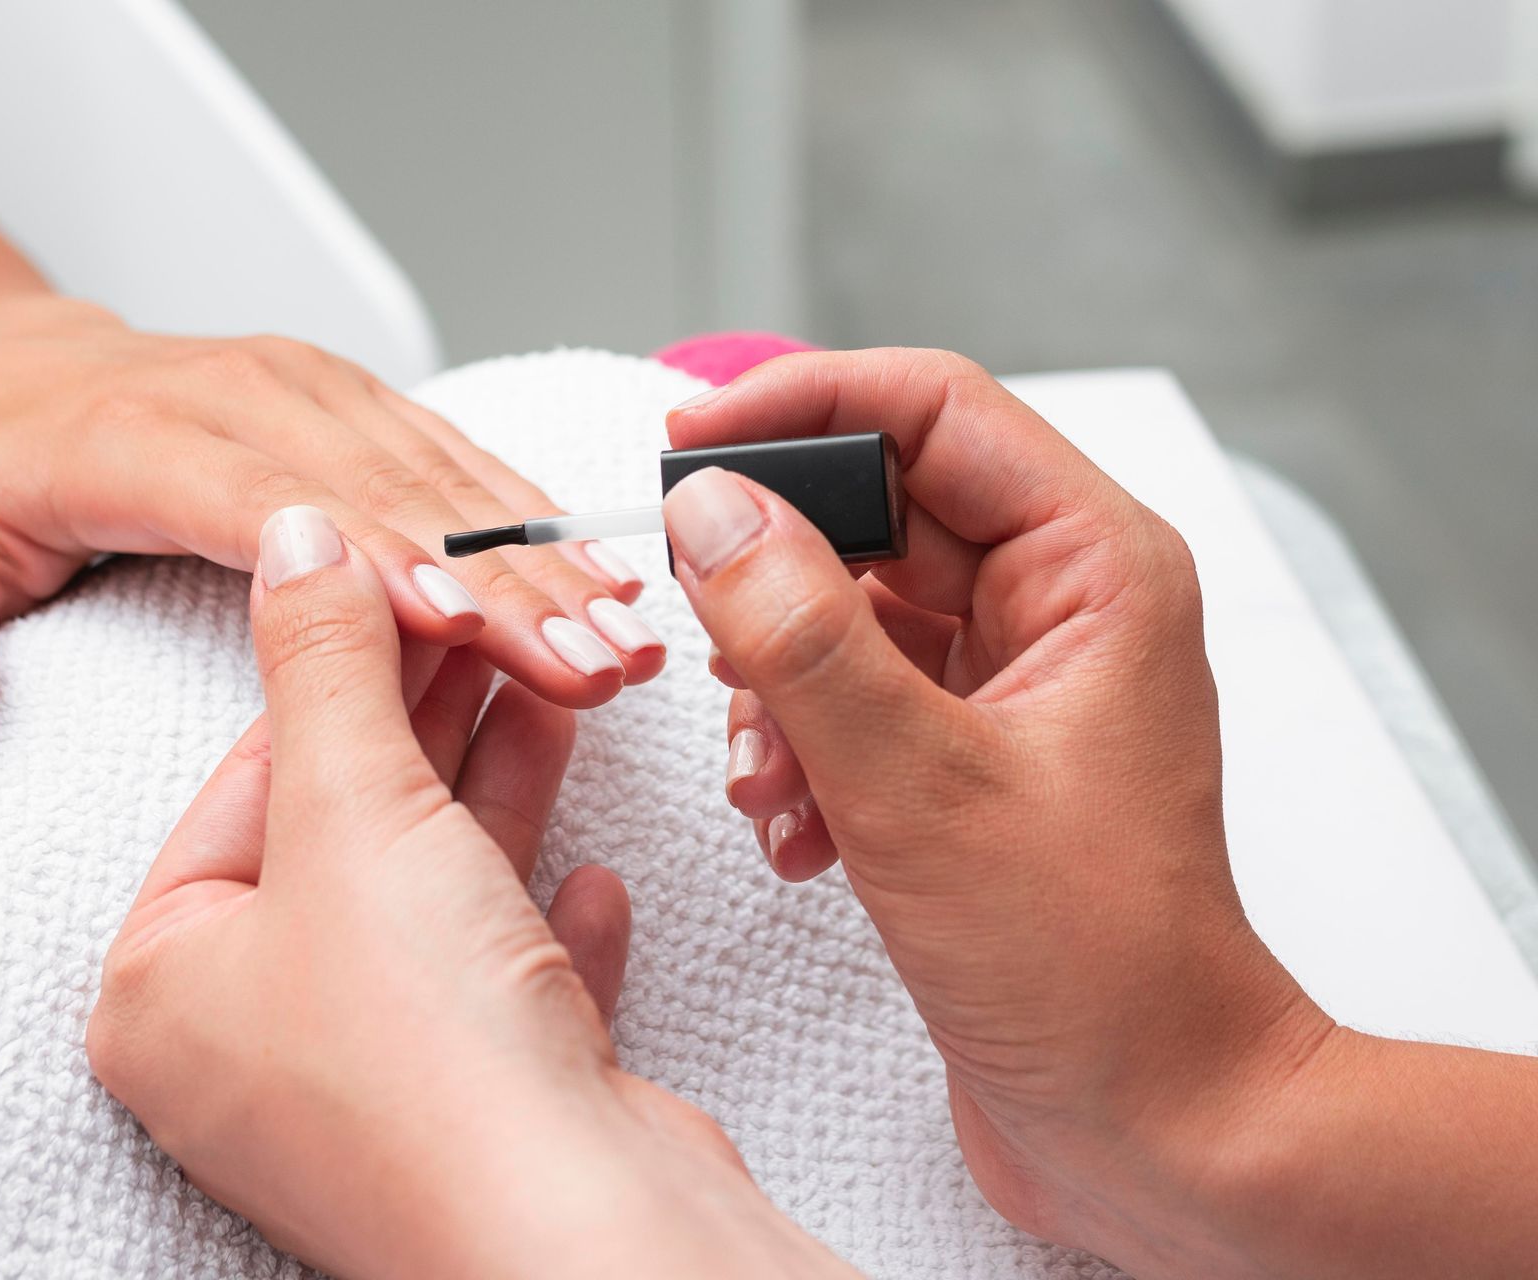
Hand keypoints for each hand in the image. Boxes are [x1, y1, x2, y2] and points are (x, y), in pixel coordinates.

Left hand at [0, 296, 661, 728]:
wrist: (11, 364)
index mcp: (147, 439)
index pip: (275, 506)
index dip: (373, 562)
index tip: (460, 624)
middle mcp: (251, 399)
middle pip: (396, 496)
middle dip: (506, 587)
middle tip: (595, 664)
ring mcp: (317, 391)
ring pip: (454, 477)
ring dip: (550, 564)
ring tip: (630, 644)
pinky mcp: (363, 401)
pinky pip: (466, 460)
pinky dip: (541, 525)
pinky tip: (608, 580)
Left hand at [87, 504, 851, 1279]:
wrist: (576, 1239)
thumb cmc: (423, 1045)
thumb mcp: (354, 808)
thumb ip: (322, 659)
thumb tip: (295, 532)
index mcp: (164, 988)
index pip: (245, 782)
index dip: (336, 667)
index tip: (408, 581)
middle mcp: (252, 1049)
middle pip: (345, 835)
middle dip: (432, 720)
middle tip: (499, 619)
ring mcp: (370, 1089)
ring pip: (436, 901)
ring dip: (501, 796)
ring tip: (564, 689)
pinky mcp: (479, 1115)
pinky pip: (506, 988)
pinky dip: (546, 922)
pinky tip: (597, 875)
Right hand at [663, 350, 1333, 1275]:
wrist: (1155, 1120)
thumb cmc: (1092, 967)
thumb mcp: (918, 785)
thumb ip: (803, 636)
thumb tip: (712, 511)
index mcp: (1095, 568)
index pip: (932, 410)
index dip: (800, 404)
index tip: (685, 438)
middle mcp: (1060, 606)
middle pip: (878, 509)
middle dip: (775, 576)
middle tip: (701, 621)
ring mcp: (1012, 683)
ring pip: (851, 610)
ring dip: (778, 685)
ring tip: (766, 776)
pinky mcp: (967, 755)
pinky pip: (853, 698)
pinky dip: (800, 748)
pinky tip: (796, 831)